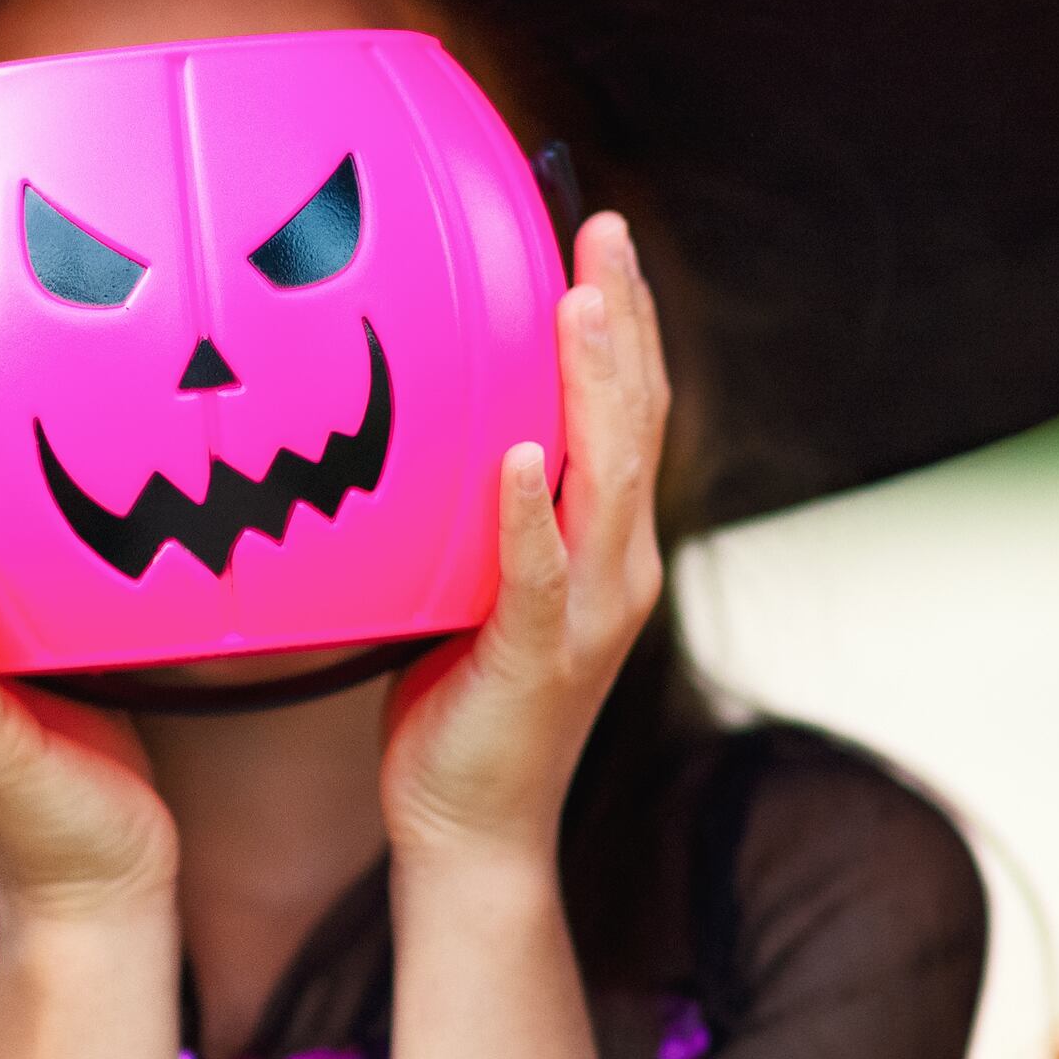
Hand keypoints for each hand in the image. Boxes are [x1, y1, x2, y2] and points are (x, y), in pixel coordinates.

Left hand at [379, 211, 669, 870]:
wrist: (473, 833)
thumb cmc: (458, 707)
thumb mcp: (471, 584)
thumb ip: (473, 512)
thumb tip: (421, 428)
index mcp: (604, 543)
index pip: (628, 409)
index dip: (622, 318)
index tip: (595, 233)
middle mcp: (616, 567)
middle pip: (637, 419)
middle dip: (623, 317)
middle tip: (598, 225)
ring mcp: (587, 614)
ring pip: (609, 479)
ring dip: (596, 385)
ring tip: (580, 302)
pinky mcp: (539, 659)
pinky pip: (539, 575)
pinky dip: (532, 514)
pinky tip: (519, 456)